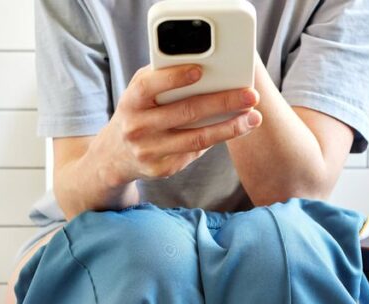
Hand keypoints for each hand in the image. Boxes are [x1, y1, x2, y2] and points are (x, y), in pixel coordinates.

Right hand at [92, 64, 262, 184]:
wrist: (115, 155)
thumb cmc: (138, 112)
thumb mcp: (141, 93)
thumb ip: (164, 80)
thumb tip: (209, 73)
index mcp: (131, 101)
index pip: (149, 86)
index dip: (173, 78)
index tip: (200, 70)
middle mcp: (137, 127)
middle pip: (185, 113)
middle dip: (222, 102)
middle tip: (250, 96)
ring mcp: (149, 152)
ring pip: (197, 138)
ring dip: (230, 128)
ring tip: (253, 118)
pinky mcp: (162, 169)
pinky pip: (195, 152)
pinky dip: (217, 139)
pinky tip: (234, 129)